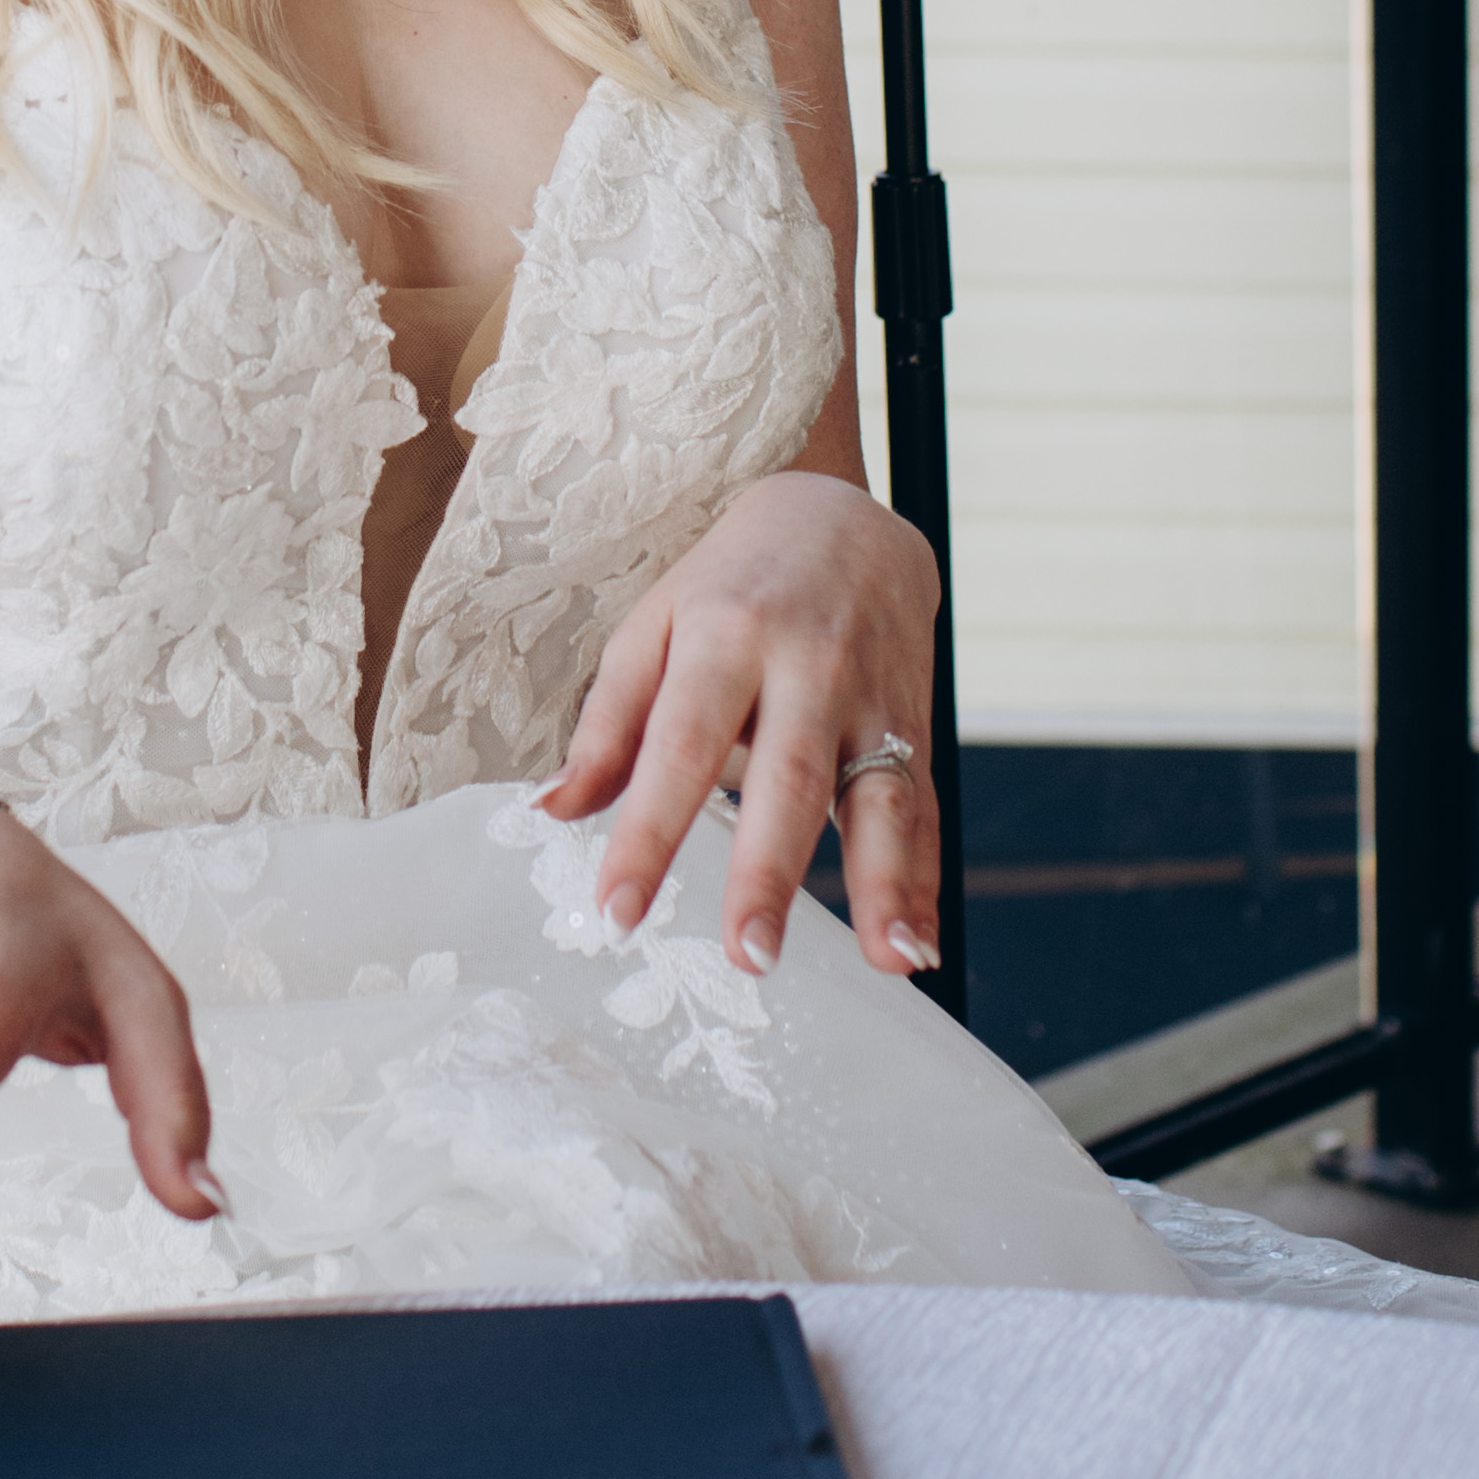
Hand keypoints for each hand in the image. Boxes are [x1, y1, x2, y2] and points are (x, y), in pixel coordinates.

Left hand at [535, 467, 942, 984]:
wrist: (845, 518)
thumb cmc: (730, 585)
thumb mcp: (656, 625)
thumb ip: (608, 722)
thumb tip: (551, 810)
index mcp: (726, 634)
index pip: (680, 744)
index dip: (648, 830)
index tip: (615, 911)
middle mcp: (808, 663)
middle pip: (789, 775)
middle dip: (770, 872)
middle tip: (748, 957)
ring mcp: (872, 695)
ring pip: (883, 794)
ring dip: (885, 882)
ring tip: (885, 960)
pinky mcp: (915, 722)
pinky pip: (925, 808)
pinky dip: (926, 880)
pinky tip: (917, 946)